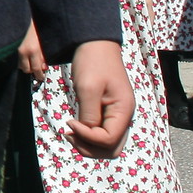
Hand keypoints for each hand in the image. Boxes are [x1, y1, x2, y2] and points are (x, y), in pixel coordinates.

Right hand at [16, 22, 46, 81]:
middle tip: (37, 67)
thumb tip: (43, 66)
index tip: (41, 77)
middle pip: (26, 69)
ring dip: (25, 65)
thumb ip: (43, 56)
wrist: (25, 18)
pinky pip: (16, 59)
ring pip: (19, 65)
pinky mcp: (12, 48)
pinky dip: (21, 60)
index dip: (39, 75)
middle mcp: (23, 51)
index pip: (36, 69)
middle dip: (32, 70)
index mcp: (33, 50)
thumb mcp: (43, 43)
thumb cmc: (36, 28)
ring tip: (30, 60)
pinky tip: (25, 55)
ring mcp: (15, 50)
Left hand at [66, 39, 133, 158]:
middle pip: (111, 148)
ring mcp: (117, 115)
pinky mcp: (109, 112)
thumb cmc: (92, 62)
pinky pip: (103, 133)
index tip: (69, 122)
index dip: (87, 137)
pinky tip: (74, 126)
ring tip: (70, 132)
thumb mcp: (88, 88)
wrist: (95, 43)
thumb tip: (87, 134)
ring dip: (88, 144)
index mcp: (124, 110)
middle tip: (68, 134)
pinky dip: (89, 136)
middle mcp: (124, 116)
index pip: (108, 140)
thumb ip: (89, 114)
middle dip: (88, 147)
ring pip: (108, 144)